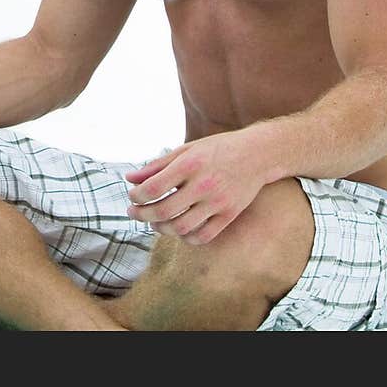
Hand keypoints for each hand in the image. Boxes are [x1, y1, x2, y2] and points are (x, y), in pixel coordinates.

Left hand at [124, 130, 268, 244]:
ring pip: (181, 227)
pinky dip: (186, 237)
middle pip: (164, 211)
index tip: (132, 196)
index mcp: (189, 164)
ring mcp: (218, 202)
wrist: (256, 154)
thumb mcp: (186, 150)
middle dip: (142, 214)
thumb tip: (130, 178)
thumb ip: (157, 165)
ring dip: (161, 228)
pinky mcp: (229, 215)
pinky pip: (203, 236)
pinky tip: (178, 229)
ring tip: (154, 221)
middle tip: (134, 212)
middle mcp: (203, 184)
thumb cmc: (216, 149)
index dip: (137, 196)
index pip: (154, 188)